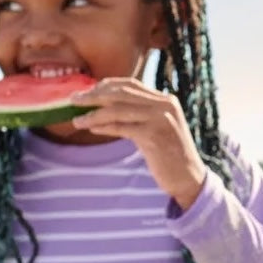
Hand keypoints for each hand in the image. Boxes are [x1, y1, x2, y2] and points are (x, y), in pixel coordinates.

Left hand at [71, 78, 206, 210]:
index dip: (106, 85)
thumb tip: (104, 105)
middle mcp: (165, 106)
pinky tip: (91, 129)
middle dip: (94, 95)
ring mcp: (161, 120)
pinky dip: (103, 127)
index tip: (87, 90)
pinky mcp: (154, 136)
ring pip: (118, 110)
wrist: (188, 177)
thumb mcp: (157, 127)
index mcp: (166, 100)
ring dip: (93, 114)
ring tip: (76, 120)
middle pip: (121, 93)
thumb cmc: (169, 154)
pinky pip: (121, 127)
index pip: (131, 84)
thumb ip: (140, 113)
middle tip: (73, 99)